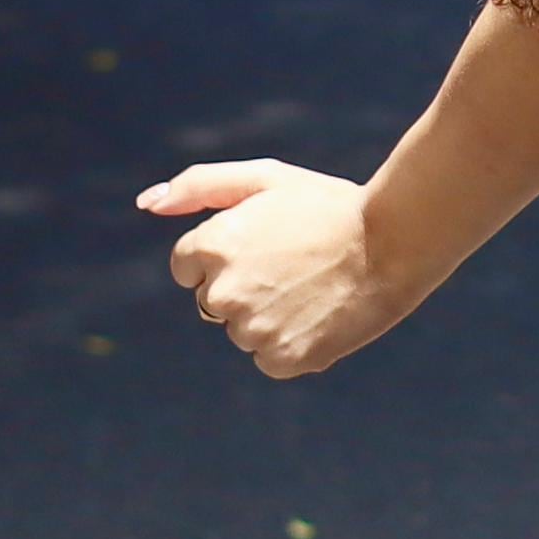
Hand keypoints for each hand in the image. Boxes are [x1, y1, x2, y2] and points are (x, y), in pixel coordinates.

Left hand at [141, 159, 414, 377]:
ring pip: (241, 330)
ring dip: (267, 314)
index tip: (261, 243)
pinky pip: (268, 358)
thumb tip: (144, 204)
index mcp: (213, 245)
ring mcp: (250, 330)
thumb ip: (199, 186)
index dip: (224, 252)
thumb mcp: (266, 178)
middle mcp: (222, 292)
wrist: (394, 240)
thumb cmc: (326, 205)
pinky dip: (290, 342)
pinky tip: (320, 313)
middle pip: (210, 301)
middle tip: (292, 262)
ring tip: (311, 286)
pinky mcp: (281, 360)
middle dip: (242, 284)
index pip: (185, 265)